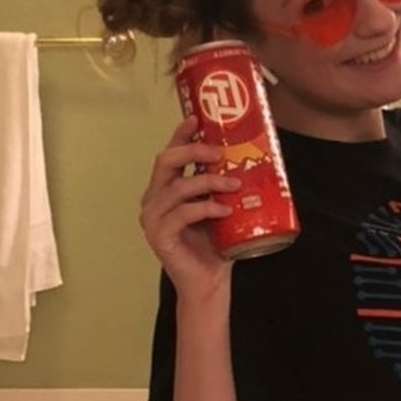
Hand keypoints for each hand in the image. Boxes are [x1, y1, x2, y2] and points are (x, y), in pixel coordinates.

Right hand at [139, 115, 240, 299]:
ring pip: (177, 187)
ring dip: (208, 182)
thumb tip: (248, 156)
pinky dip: (205, 208)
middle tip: (219, 152)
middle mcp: (153, 200)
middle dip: (193, 150)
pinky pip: (182, 214)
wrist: (209, 283)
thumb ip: (222, 185)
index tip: (197, 118)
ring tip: (233, 184)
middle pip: (165, 162)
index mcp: (165, 190)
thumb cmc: (217, 245)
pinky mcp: (159, 236)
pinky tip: (224, 209)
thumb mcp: (221, 207)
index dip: (181, 134)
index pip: (170, 155)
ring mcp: (152, 219)